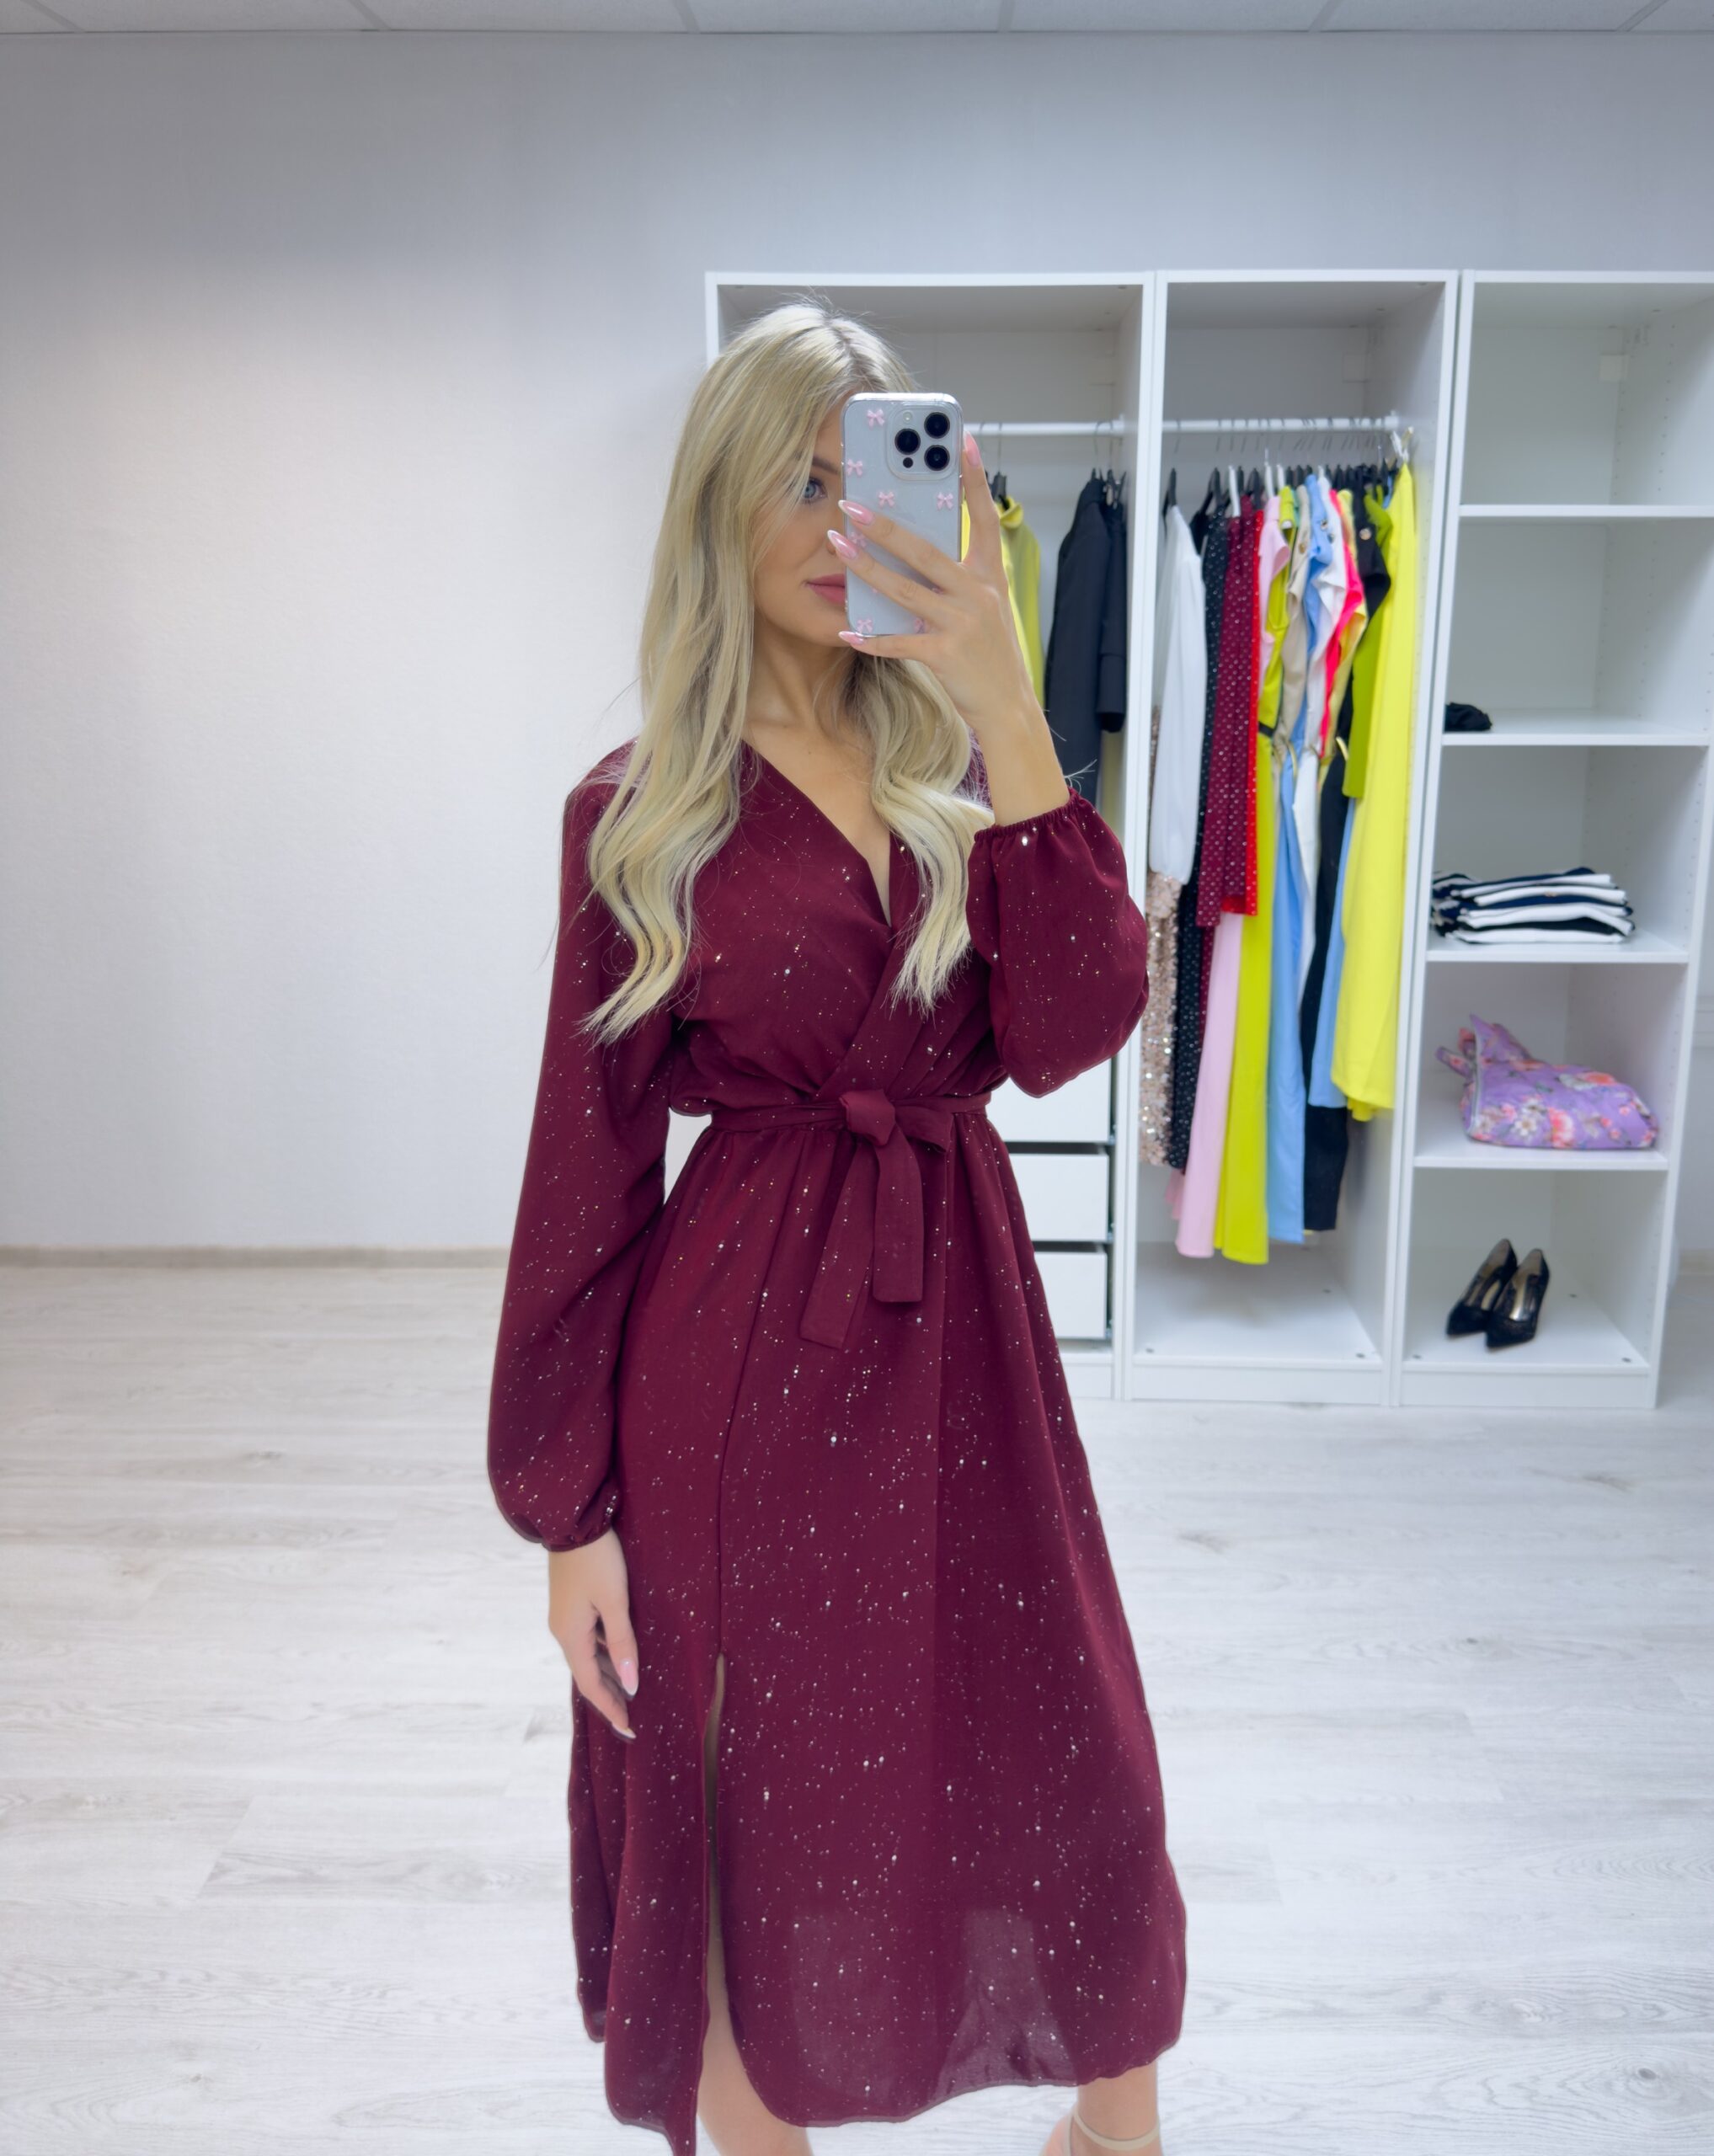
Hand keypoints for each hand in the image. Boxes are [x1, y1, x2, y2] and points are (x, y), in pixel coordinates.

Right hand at [548, 1531, 638, 1740]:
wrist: (573, 1521)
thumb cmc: (597, 1559)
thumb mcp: (615, 1601)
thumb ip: (623, 1643)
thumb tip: (630, 1686)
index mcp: (570, 1635)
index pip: (591, 1684)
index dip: (611, 1708)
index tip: (629, 1729)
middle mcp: (563, 1631)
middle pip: (588, 1674)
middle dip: (610, 1695)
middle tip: (633, 1717)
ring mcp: (565, 1617)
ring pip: (589, 1656)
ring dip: (608, 1674)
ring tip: (630, 1692)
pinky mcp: (571, 1604)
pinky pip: (589, 1639)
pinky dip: (605, 1653)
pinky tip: (620, 1655)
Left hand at [831, 427, 1041, 744]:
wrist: (1009, 707)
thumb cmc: (990, 654)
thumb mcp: (987, 608)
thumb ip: (958, 578)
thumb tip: (915, 550)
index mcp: (990, 576)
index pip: (983, 517)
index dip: (975, 479)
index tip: (962, 441)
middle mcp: (978, 593)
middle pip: (925, 551)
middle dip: (885, 526)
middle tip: (852, 505)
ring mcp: (962, 624)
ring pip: (904, 590)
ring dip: (865, 568)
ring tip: (836, 547)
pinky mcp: (946, 655)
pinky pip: (899, 642)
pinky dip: (870, 639)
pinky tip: (846, 632)